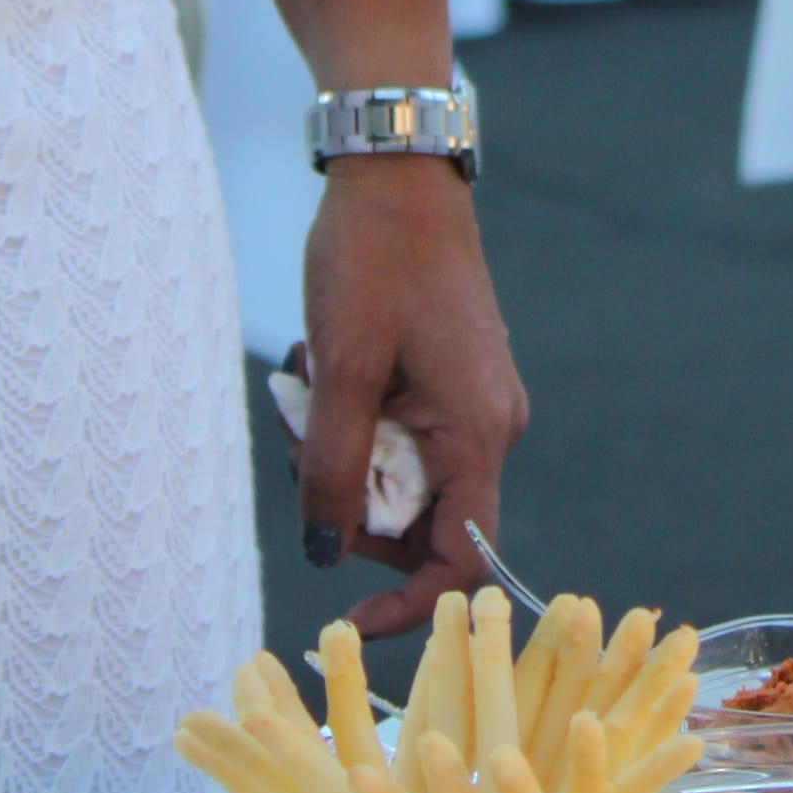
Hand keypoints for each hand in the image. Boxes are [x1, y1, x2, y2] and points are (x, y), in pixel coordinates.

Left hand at [292, 157, 528, 638]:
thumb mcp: (341, 370)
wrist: (396, 175)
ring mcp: (474, 404)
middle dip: (354, 510)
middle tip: (301, 451)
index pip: (464, 557)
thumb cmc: (374, 260)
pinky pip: (405, 438)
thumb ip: (332, 469)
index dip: (411, 603)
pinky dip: (359, 427)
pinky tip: (327, 374)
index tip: (347, 618)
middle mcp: (490, 426)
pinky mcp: (452, 383)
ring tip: (310, 391)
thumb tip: (324, 554)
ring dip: (348, 461)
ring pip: (407, 479)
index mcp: (479, 431)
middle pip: (427, 523)